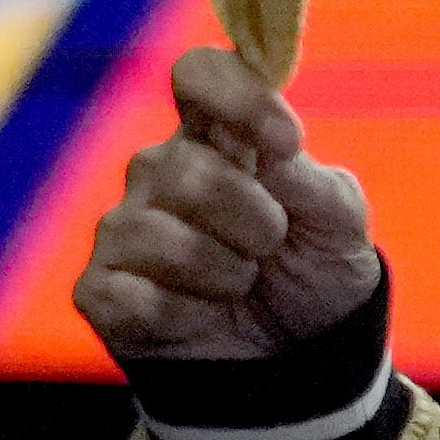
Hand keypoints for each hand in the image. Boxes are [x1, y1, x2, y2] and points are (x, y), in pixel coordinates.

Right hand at [73, 42, 385, 369]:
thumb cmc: (312, 276)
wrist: (296, 365)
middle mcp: (161, 172)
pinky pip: (132, 295)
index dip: (239, 97)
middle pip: (187, 168)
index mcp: (218, 137)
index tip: (285, 141)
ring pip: (162, 236)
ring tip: (240, 284)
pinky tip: (202, 318)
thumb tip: (273, 151)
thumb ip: (313, 182)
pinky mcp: (100, 290)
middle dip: (253, 220)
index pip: (199, 74)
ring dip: (225, 272)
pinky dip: (186, 315)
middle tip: (270, 247)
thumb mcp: (339, 228)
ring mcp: (124, 229)